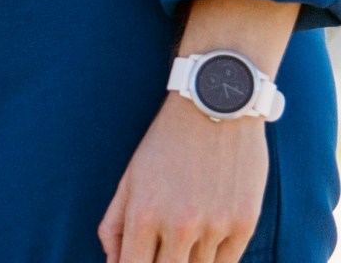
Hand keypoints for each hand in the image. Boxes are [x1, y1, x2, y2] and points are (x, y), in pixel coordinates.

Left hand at [98, 95, 266, 262]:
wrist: (215, 110)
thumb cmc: (165, 144)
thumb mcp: (130, 179)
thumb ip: (115, 225)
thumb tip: (112, 262)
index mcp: (144, 214)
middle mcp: (180, 225)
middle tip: (161, 250)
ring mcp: (215, 226)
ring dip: (188, 261)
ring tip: (182, 239)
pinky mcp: (245, 223)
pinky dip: (214, 259)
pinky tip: (205, 244)